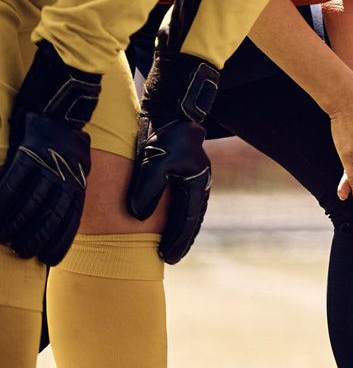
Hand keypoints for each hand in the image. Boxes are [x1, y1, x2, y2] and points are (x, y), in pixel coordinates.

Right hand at [0, 41, 100, 264]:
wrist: (63, 96)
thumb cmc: (67, 130)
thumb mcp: (78, 158)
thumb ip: (70, 182)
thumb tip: (61, 205)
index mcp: (79, 176)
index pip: (70, 216)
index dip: (59, 239)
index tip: (50, 257)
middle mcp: (65, 172)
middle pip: (49, 214)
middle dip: (36, 236)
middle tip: (23, 251)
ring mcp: (46, 163)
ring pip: (29, 202)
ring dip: (16, 224)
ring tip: (7, 239)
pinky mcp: (27, 152)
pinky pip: (12, 182)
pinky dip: (3, 201)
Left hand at [125, 49, 219, 263]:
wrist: (169, 109)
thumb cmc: (161, 135)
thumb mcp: (153, 160)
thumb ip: (148, 188)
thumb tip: (139, 216)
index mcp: (196, 182)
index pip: (187, 218)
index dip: (177, 239)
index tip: (167, 257)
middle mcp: (199, 181)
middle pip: (192, 217)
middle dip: (181, 238)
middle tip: (169, 258)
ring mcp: (193, 175)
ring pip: (189, 208)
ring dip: (181, 227)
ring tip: (170, 245)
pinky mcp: (182, 169)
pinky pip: (182, 199)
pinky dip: (177, 213)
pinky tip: (166, 219)